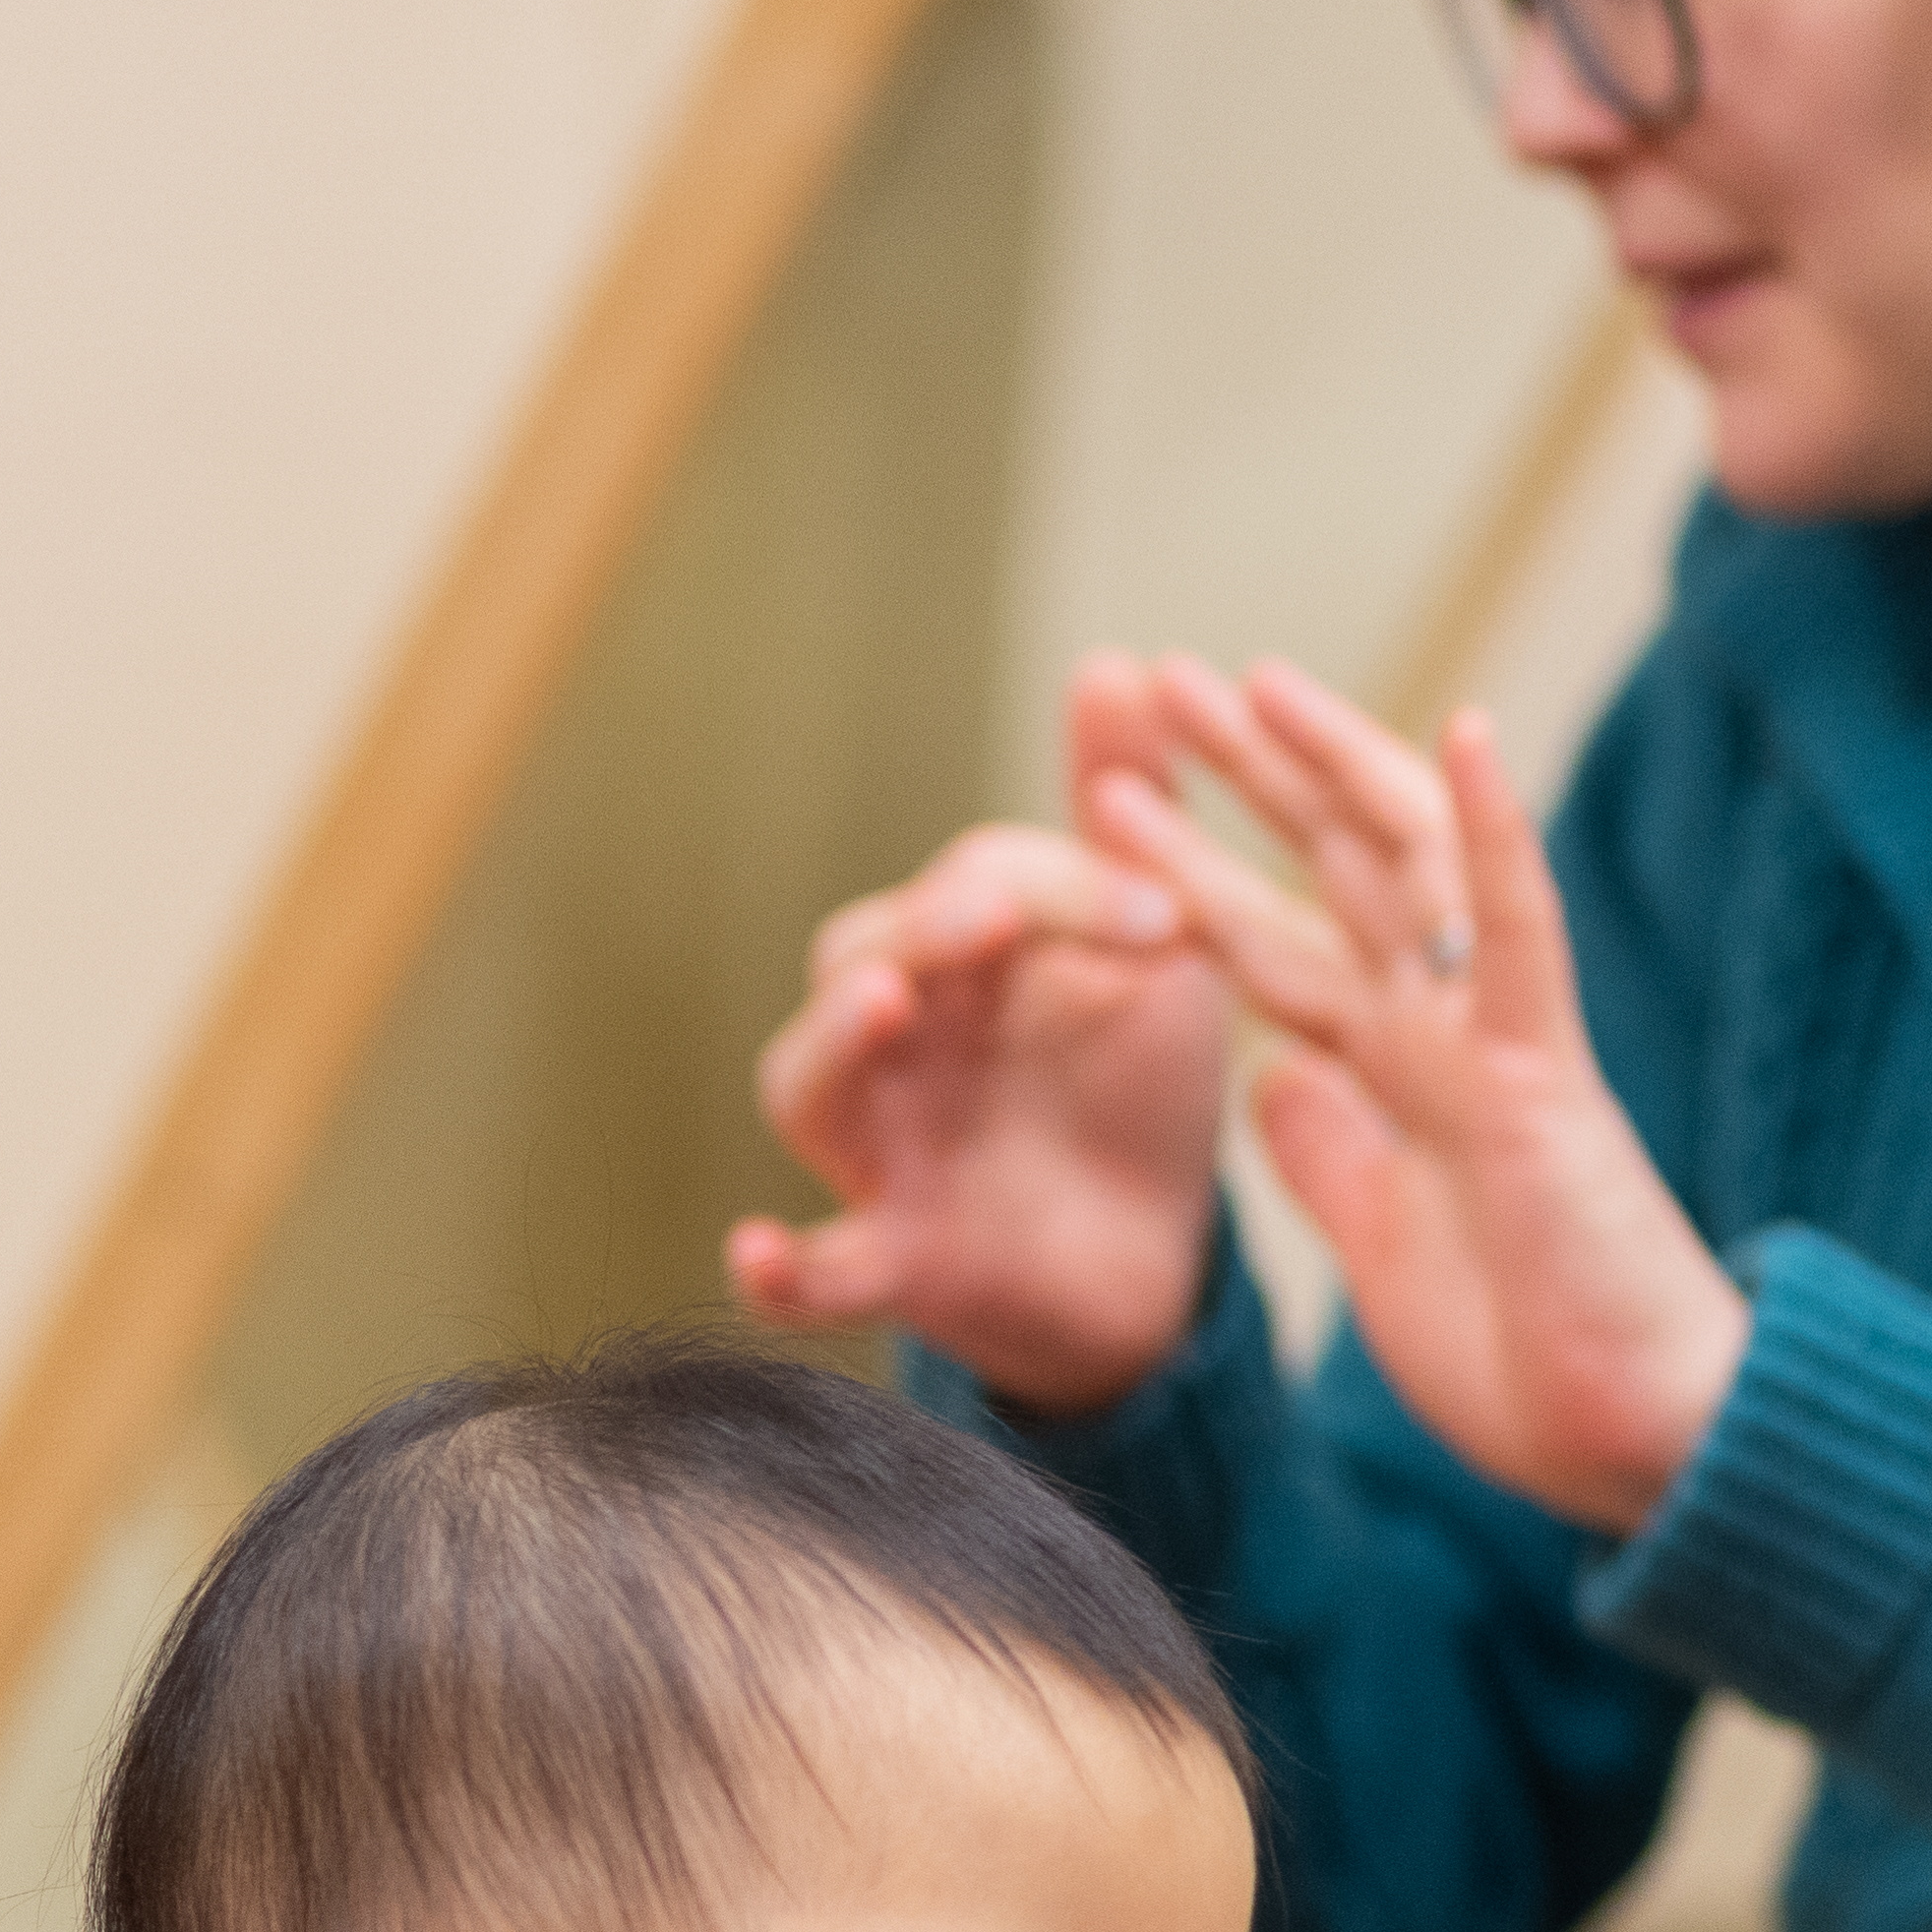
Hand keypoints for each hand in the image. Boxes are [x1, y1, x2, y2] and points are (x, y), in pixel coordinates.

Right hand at [727, 702, 1239, 1411]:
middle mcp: (897, 1039)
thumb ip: (1124, 813)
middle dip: (929, 931)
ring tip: (884, 1008)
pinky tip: (761, 1251)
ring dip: (837, 1041)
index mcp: (958, 955)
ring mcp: (883, 1146)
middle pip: (865, 957)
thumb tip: (1115, 662)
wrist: (1158, 1253)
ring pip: (810, 1081)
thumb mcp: (1154, 943)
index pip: (979, 884)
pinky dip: (781, 1269)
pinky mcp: (897, 1259)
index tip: (1171, 915)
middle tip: (998, 914)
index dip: (1066, 888)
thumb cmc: (1131, 1085)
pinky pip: (817, 1268)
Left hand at [1084, 659, 1745, 1535]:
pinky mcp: (1545, 1078)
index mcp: (1398, 1079)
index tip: (1113, 794)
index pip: (1280, 943)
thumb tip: (1272, 1082)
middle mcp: (1442, 1036)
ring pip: (1408, 868)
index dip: (1195, 871)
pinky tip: (1467, 734)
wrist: (1641, 1443)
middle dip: (1245, 780)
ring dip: (1334, 768)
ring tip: (1257, 680)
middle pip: (1330, 872)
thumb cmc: (1533, 1358)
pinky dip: (1493, 837)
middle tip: (1155, 684)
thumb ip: (1332, 1157)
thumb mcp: (1382, 1251)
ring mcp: (1496, 1043)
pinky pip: (1517, 936)